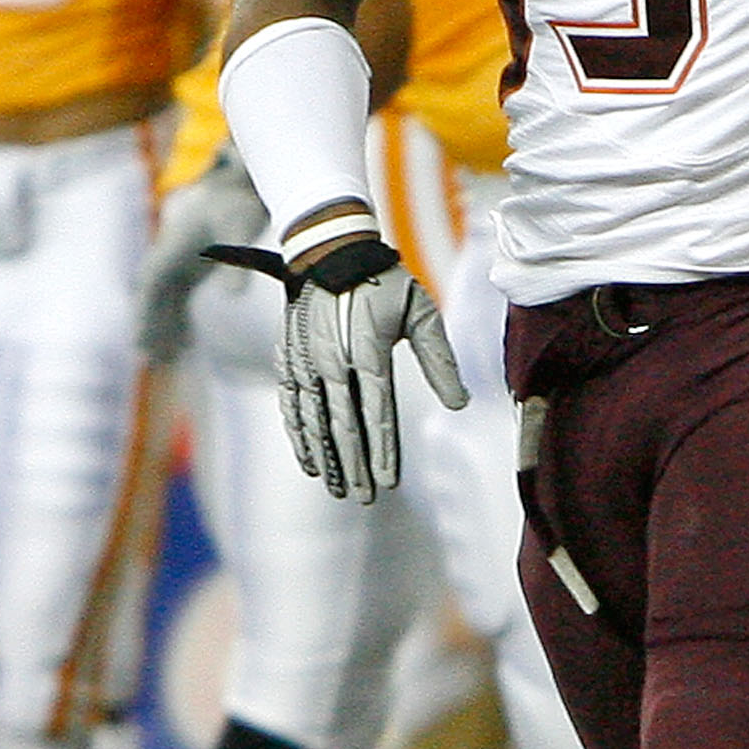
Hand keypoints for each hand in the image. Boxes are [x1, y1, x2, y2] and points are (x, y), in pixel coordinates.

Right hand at [136, 149, 267, 363]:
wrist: (245, 179)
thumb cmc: (240, 203)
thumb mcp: (239, 230)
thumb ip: (237, 265)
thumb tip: (234, 298)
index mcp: (172, 249)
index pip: (151, 289)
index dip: (145, 316)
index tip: (141, 343)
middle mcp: (170, 255)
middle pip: (153, 299)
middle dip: (150, 328)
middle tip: (149, 360)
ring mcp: (180, 259)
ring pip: (164, 301)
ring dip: (163, 328)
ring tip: (164, 360)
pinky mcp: (193, 262)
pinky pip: (178, 297)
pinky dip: (179, 318)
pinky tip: (187, 342)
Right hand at [276, 236, 467, 502]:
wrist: (331, 251)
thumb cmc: (384, 282)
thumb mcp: (420, 312)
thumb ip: (440, 360)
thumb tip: (459, 404)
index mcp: (368, 351)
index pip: (377, 413)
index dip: (383, 450)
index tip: (388, 482)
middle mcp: (333, 361)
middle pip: (343, 425)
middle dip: (355, 465)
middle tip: (364, 497)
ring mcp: (306, 361)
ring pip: (313, 420)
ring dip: (326, 457)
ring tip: (338, 487)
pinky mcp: (289, 357)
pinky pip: (291, 404)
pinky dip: (298, 434)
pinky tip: (308, 458)